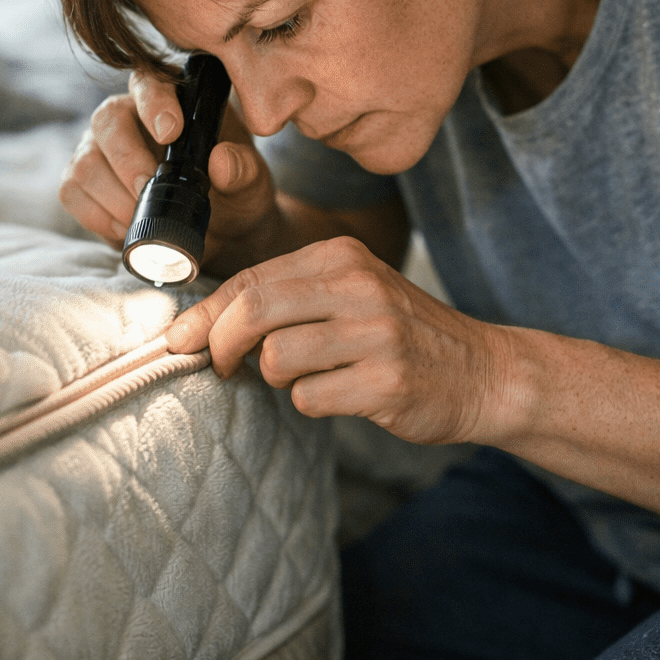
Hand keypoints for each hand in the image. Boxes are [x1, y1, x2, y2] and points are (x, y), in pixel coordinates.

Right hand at [59, 70, 279, 258]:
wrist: (220, 233)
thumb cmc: (235, 196)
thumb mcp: (251, 185)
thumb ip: (243, 171)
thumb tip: (222, 162)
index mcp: (173, 100)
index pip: (151, 83)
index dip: (154, 102)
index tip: (170, 132)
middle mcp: (129, 116)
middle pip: (107, 120)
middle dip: (127, 159)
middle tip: (149, 190)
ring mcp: (101, 149)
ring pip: (85, 160)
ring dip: (112, 195)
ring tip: (142, 217)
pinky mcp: (84, 183)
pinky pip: (72, 192)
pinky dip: (97, 214)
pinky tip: (125, 228)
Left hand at [164, 236, 504, 444]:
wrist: (482, 371)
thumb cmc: (400, 335)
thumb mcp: (351, 293)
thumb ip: (288, 298)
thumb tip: (201, 325)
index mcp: (342, 256)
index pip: (251, 280)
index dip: (204, 314)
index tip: (177, 340)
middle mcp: (358, 286)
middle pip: (253, 312)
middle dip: (220, 345)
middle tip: (221, 367)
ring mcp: (375, 334)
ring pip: (277, 358)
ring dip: (275, 378)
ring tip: (305, 377)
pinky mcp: (386, 381)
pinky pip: (311, 399)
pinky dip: (312, 403)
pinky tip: (340, 394)